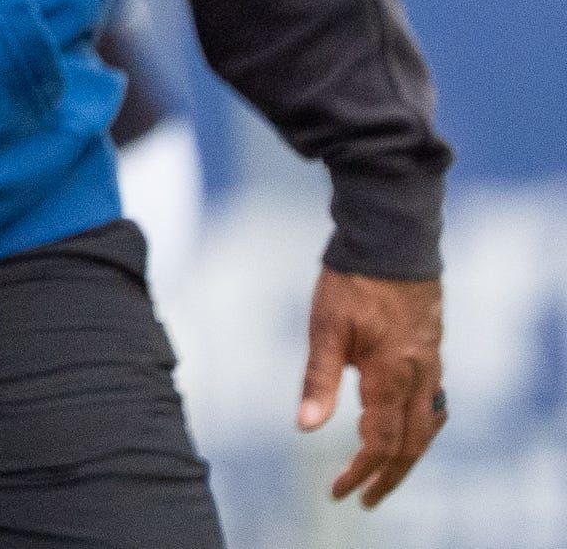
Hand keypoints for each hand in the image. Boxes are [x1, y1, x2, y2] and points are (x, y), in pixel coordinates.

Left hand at [299, 267, 444, 506]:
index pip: (380, 443)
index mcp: (390, 375)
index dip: (361, 472)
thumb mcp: (324, 328)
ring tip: (383, 472)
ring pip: (427, 428)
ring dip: (407, 456)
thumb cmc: (352, 281)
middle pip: (411, 445)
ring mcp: (431, 364)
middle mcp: (419, 377)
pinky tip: (403, 427)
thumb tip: (305, 427)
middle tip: (365, 498)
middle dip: (388, 476)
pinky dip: (419, 428)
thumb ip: (318, 380)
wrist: (392, 240)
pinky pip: (433, 404)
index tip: (339, 492)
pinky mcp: (432, 351)